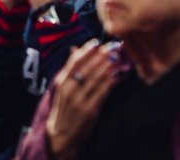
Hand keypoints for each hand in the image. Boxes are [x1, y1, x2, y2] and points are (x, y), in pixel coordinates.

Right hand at [46, 40, 119, 159]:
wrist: (59, 136)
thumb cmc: (63, 109)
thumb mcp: (61, 88)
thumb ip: (70, 69)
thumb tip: (75, 48)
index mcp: (62, 82)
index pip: (75, 61)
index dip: (87, 50)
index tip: (97, 42)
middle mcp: (70, 89)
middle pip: (89, 66)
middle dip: (103, 54)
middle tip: (115, 45)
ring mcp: (80, 100)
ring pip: (98, 77)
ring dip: (111, 65)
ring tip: (120, 56)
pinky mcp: (90, 110)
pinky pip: (104, 91)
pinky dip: (113, 81)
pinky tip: (119, 75)